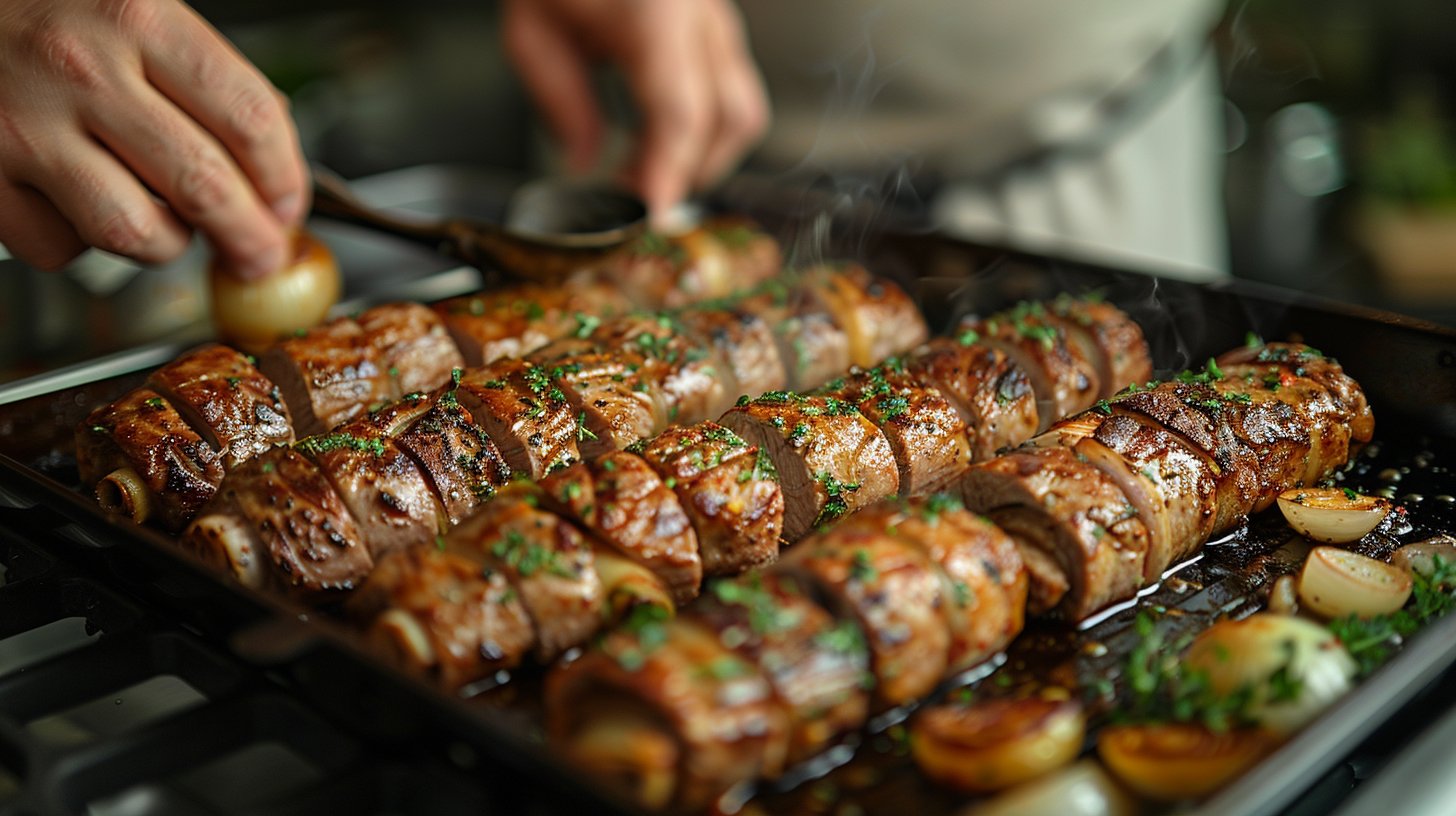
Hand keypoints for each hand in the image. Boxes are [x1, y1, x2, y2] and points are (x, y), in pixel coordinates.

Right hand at [0, 0, 308, 278]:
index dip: (284, 178)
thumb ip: (201, 74)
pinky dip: (82, 242)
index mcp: (137, 17)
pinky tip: (82, 204)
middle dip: (249, 237)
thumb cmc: (45, 9)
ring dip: (167, 244)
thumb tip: (271, 156)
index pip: (249, 118)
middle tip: (260, 255)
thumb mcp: (133, 9)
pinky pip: (60, 247)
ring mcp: (25, 128)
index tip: (289, 207)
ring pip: (134, 231)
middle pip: (203, 185)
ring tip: (167, 226)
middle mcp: (81, 70)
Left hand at [503, 0, 769, 218]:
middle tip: (634, 200)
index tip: (647, 214)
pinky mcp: (714, 23)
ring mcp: (716, 15)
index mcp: (657, 12)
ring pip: (742, 108)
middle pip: (727, 119)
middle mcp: (701, 13)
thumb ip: (562, 102)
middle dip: (686, 173)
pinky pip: (732, 88)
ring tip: (647, 173)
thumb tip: (587, 162)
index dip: (668, 174)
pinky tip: (659, 141)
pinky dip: (704, 128)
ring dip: (704, 155)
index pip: (680, 113)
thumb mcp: (532, 28)